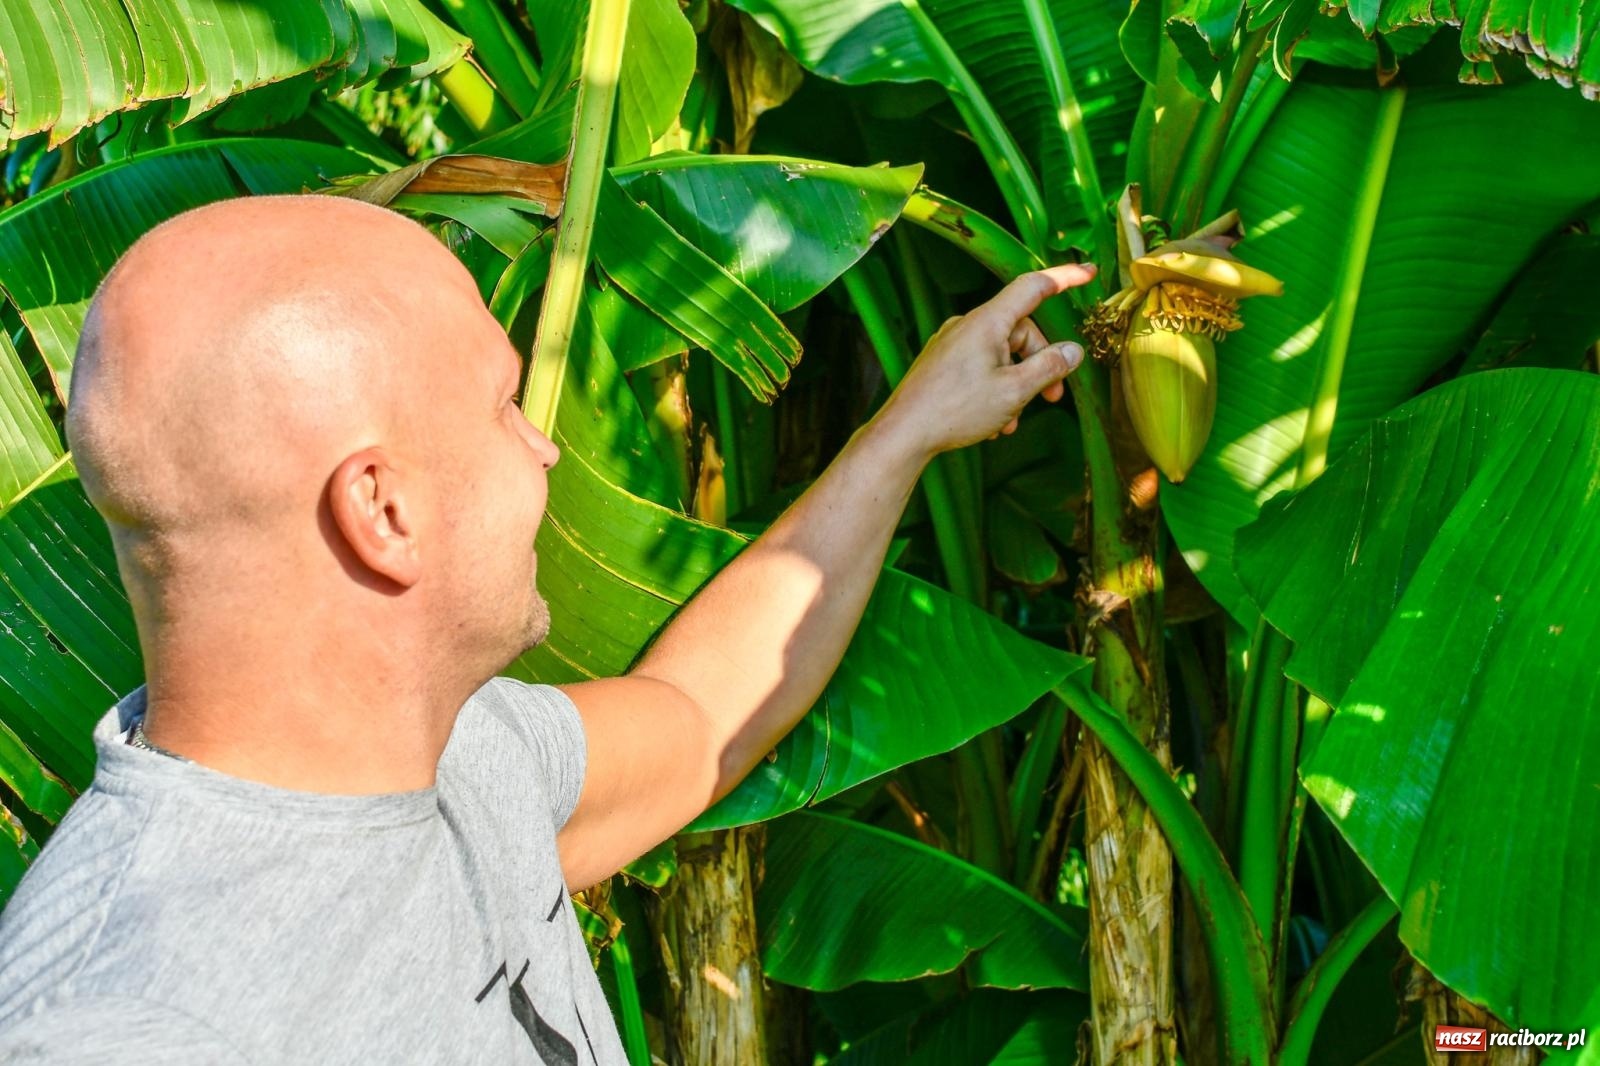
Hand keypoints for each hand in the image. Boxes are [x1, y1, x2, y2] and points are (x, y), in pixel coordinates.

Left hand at [875, 264, 1096, 459]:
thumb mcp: (1014, 391)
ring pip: (1001, 355)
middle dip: (1040, 364)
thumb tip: (1073, 351)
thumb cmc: (955, 409)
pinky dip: (994, 390)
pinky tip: (994, 422)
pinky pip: (980, 367)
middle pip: (1020, 331)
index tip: (1088, 272)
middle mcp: (968, 325)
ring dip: (1016, 385)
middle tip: (1051, 397)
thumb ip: (1048, 367)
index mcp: (987, 322)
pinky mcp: (943, 363)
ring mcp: (953, 344)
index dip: (1064, 278)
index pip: (1034, 287)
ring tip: (1011, 420)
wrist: (904, 433)